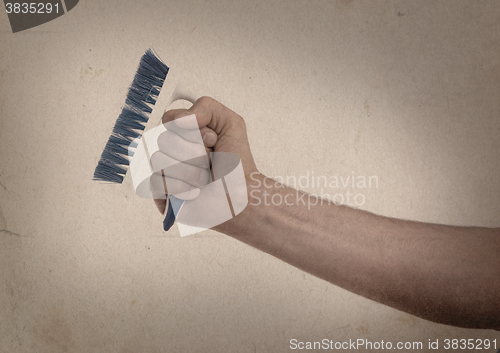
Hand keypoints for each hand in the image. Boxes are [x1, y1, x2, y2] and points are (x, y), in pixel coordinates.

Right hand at [152, 97, 258, 214]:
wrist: (243, 197)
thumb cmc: (239, 165)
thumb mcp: (231, 124)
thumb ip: (206, 107)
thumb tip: (179, 119)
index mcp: (185, 134)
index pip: (169, 119)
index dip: (192, 129)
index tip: (213, 140)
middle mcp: (173, 151)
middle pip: (164, 139)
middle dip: (194, 151)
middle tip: (211, 162)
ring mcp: (166, 173)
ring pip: (159, 160)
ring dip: (190, 171)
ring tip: (206, 179)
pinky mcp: (163, 195)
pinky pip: (155, 182)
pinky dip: (181, 187)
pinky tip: (196, 193)